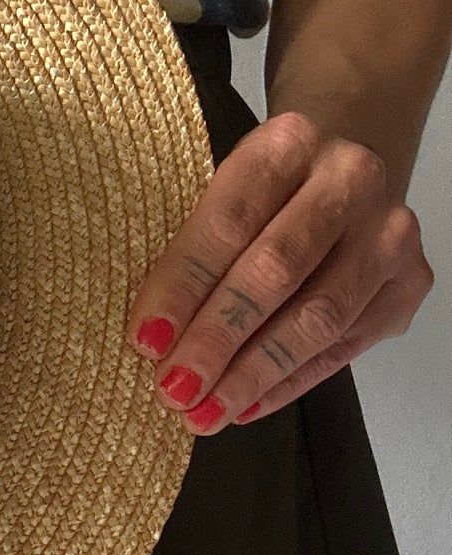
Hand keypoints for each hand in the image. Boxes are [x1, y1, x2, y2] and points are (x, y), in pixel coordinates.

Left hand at [125, 110, 433, 431]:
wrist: (345, 165)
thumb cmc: (266, 189)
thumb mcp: (221, 192)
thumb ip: (192, 251)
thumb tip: (154, 338)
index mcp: (289, 143)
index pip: (228, 221)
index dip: (184, 286)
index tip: (145, 339)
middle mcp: (349, 179)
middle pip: (276, 270)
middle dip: (217, 338)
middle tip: (175, 387)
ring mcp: (389, 233)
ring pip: (318, 317)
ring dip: (254, 373)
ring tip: (205, 411)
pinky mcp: (409, 283)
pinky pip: (345, 347)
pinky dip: (290, 383)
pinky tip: (247, 405)